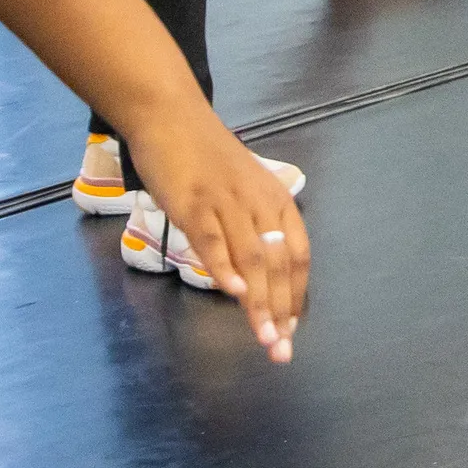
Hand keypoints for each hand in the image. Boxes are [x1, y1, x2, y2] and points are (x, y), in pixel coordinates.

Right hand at [122, 108, 309, 361]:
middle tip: (282, 351)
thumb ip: (248, 226)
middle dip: (281, 310)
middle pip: (279, 263)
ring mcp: (227, 202)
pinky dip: (225, 267)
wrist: (170, 116)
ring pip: (252, 258)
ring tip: (266, 339)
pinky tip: (233, 294)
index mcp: (275, 200)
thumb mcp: (238, 190)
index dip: (296, 293)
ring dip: (260, 303)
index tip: (292, 329)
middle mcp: (259, 202)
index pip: (297, 254)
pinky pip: (214, 239)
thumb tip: (253, 272)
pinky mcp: (195, 202)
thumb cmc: (203, 157)